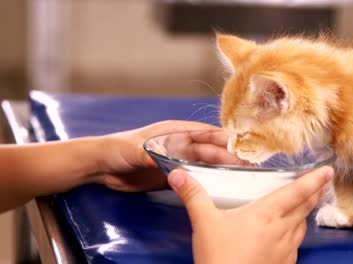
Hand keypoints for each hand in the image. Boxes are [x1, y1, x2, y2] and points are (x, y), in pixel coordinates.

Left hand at [97, 120, 241, 191]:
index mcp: (175, 131)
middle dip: (229, 155)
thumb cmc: (117, 149)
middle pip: (210, 150)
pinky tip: (220, 186)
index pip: (205, 133)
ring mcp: (178, 160)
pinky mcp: (173, 176)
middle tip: (247, 165)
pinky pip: (195, 177)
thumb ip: (148, 154)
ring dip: (222, 168)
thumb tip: (162, 160)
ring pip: (206, 163)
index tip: (242, 146)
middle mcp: (180, 144)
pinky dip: (208, 181)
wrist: (102, 167)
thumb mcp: (133, 150)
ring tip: (240, 175)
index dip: (224, 138)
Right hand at [168, 166, 333, 263]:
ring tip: (304, 204)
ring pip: (302, 226)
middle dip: (314, 192)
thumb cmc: (218, 255)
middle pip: (305, 207)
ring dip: (305, 212)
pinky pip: (296, 244)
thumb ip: (193, 196)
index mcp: (267, 214)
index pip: (296, 193)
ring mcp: (286, 250)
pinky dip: (297, 232)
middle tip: (321, 182)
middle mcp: (282, 230)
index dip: (314, 180)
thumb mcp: (204, 223)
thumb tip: (176, 174)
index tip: (329, 170)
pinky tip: (288, 234)